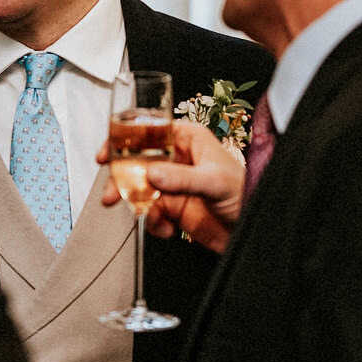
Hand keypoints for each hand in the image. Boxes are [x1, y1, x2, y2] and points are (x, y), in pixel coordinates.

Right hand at [99, 120, 246, 252]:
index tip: (109, 152)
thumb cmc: (247, 193)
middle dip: (123, 179)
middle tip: (112, 192)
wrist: (252, 229)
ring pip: (140, 190)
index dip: (126, 140)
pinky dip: (155, 223)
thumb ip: (182, 177)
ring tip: (148, 216)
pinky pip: (151, 213)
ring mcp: (173, 185)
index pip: (150, 132)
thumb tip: (153, 173)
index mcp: (189, 141)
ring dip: (138, 205)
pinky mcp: (173, 208)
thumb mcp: (214, 181)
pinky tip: (169, 228)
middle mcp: (178, 160)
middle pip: (137, 162)